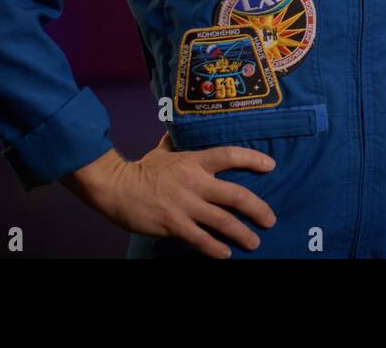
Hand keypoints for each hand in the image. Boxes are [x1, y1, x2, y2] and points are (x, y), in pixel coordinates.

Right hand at [63, 133, 276, 258]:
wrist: (115, 187)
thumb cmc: (140, 169)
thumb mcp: (162, 151)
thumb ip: (175, 143)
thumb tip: (176, 130)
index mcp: (194, 161)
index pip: (230, 155)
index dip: (252, 159)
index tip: (271, 166)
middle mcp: (195, 182)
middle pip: (236, 194)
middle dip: (257, 209)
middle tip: (270, 219)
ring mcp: (185, 205)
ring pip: (223, 221)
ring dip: (242, 233)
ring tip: (255, 241)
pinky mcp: (173, 224)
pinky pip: (200, 238)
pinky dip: (215, 248)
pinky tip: (226, 254)